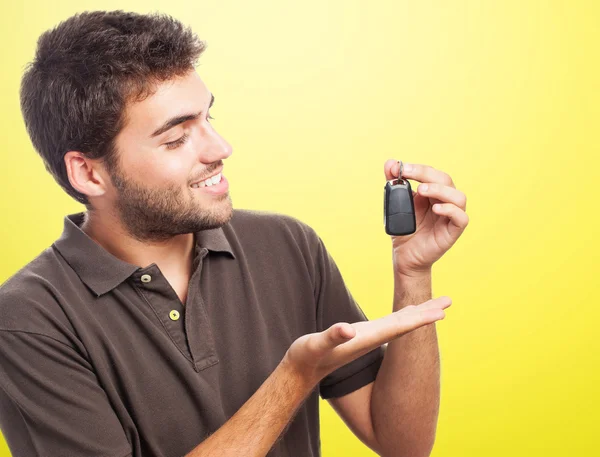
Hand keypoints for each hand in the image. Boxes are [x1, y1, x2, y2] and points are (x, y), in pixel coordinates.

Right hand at [283, 296, 451, 385]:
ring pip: (399, 323)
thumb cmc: (307, 357)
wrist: (302, 372)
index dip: (419, 319)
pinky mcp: (362, 335)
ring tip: (436, 306)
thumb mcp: (315, 345)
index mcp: (366, 339)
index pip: (399, 328)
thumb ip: (331, 337)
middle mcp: (371, 338)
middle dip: (426, 313)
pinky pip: (389, 323)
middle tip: (448, 302)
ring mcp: (368, 337)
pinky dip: (402, 315)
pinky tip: (408, 312)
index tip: (440, 313)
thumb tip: (347, 329)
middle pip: (405, 324)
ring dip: (418, 314)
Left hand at [385, 160, 468, 276]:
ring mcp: (451, 216)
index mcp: (433, 193)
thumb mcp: (395, 204)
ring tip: (422, 190)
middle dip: (426, 174)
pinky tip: (436, 209)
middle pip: (445, 180)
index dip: (418, 168)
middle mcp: (445, 201)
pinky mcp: (453, 231)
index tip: (401, 167)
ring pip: (458, 196)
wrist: (405, 256)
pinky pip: (461, 218)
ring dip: (440, 190)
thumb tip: (391, 162)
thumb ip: (394, 184)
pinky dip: (450, 210)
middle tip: (408, 174)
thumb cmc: (405, 230)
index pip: (432, 174)